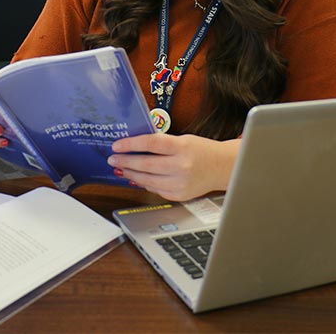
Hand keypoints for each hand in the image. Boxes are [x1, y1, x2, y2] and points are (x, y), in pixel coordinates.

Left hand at [106, 133, 239, 200]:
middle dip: (125, 161)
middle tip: (113, 158)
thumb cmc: (200, 150)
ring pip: (147, 179)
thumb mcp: (182, 139)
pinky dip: (143, 183)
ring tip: (121, 168)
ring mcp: (180, 183)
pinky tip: (136, 177)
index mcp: (182, 147)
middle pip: (145, 164)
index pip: (150, 143)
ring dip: (130, 173)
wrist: (222, 167)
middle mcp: (181, 166)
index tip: (116, 145)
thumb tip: (132, 147)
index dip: (130, 144)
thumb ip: (160, 143)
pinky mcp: (179, 195)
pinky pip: (154, 189)